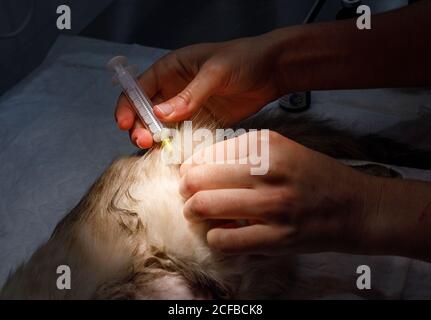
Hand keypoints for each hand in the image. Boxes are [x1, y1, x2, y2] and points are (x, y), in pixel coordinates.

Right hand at [115, 35, 282, 147]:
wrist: (273, 71)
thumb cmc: (243, 59)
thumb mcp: (214, 73)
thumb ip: (189, 95)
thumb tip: (161, 115)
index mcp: (171, 69)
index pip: (139, 88)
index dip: (128, 106)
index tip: (125, 124)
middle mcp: (174, 90)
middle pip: (147, 112)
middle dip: (141, 127)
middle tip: (145, 142)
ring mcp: (189, 108)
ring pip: (164, 127)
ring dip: (158, 140)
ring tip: (158, 151)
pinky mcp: (203, 122)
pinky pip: (185, 136)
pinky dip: (178, 146)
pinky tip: (176, 154)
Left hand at [179, 131, 374, 255]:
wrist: (356, 207)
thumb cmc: (315, 176)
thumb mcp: (282, 149)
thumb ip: (242, 152)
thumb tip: (198, 165)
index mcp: (267, 145)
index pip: (206, 154)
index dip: (191, 168)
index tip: (191, 176)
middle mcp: (268, 171)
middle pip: (198, 179)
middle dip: (186, 190)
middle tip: (190, 195)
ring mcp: (273, 206)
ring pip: (205, 207)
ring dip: (194, 213)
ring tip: (199, 214)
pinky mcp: (278, 238)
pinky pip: (224, 239)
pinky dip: (215, 237)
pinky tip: (222, 233)